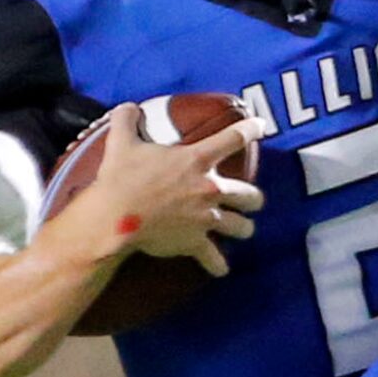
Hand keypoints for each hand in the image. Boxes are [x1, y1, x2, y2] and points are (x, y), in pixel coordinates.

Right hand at [83, 105, 268, 278]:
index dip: (251, 129)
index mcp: (196, 159)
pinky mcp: (194, 242)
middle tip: (252, 201)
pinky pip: (214, 259)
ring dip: (242, 229)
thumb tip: (128, 107)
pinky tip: (221, 269)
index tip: (262, 126)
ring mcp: (205, 218)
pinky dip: (217, 265)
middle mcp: (209, 188)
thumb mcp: (121, 141)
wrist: (115, 216)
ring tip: (242, 230)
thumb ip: (127, 119)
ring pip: (241, 227)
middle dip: (254, 199)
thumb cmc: (120, 177)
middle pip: (248, 194)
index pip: (232, 139)